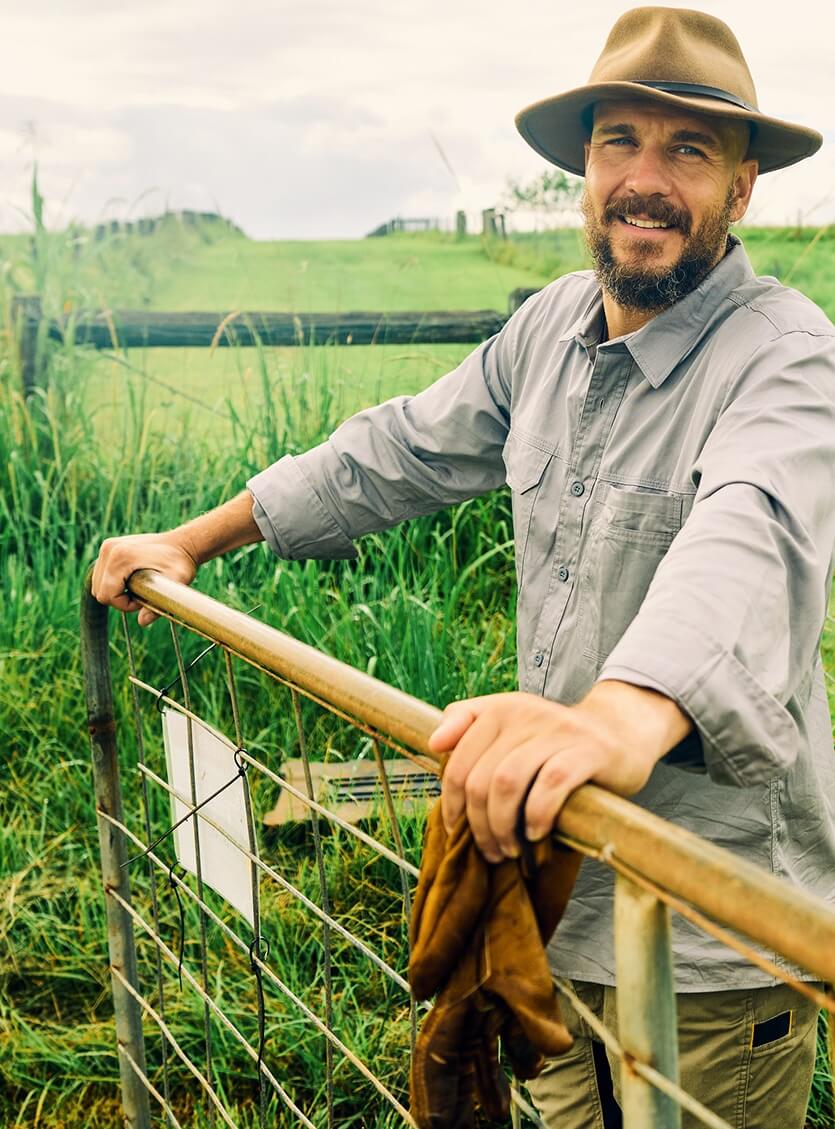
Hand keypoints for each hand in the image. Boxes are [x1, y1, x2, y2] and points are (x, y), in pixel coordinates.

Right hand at [91, 531, 198, 626]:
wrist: (182, 543)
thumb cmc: (181, 562)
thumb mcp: (176, 583)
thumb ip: (158, 603)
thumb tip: (142, 622)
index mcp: (121, 556)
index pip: (107, 594)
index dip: (124, 605)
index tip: (143, 600)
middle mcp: (109, 548)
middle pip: (99, 590)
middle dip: (119, 599)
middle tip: (142, 595)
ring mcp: (108, 546)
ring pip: (98, 583)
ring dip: (116, 591)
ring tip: (138, 588)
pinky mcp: (109, 547)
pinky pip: (101, 574)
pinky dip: (113, 582)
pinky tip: (132, 580)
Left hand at [429, 683, 690, 862]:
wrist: (620, 731)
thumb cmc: (556, 740)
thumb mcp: (512, 723)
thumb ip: (468, 724)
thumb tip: (434, 742)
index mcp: (502, 709)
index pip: (458, 759)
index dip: (451, 800)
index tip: (458, 828)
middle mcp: (525, 714)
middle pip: (481, 778)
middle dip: (479, 823)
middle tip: (490, 849)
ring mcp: (557, 732)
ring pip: (507, 782)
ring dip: (502, 825)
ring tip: (509, 848)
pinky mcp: (586, 751)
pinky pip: (550, 785)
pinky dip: (536, 815)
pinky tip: (536, 834)